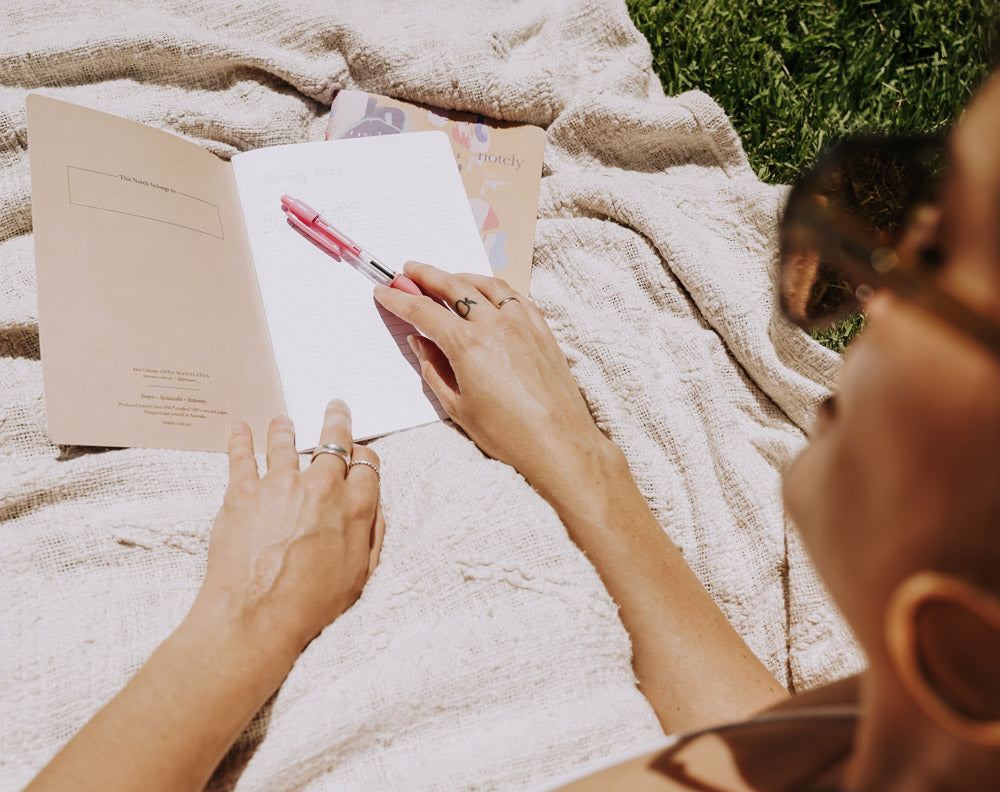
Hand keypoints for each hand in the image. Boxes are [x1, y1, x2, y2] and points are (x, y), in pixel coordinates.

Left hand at [192, 400, 384, 653]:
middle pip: (333, 440)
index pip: (366, 463)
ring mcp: (280, 484)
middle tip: (335, 407)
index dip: (363, 456)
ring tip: (282, 420)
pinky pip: (242, 456)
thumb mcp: (361, 574)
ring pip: (285, 442)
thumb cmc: (312, 605)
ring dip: (286, 428)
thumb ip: (372, 534)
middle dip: (336, 420)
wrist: (258, 616)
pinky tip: (239, 429)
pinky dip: (241, 439)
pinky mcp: (242, 491)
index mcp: (355, 505)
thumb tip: (373, 507)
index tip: (358, 453)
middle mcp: (321, 486)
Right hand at [373, 261, 611, 490]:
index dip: (399, 300)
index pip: (424, 312)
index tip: (384, 292)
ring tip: (446, 277)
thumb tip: (420, 342)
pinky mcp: (542, 331)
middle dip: (427, 276)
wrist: (559, 444)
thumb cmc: (508, 434)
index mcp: (467, 345)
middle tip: (409, 271)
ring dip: (461, 276)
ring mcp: (522, 325)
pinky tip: (488, 292)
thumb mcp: (458, 407)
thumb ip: (433, 369)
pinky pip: (515, 297)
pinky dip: (495, 288)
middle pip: (454, 287)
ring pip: (487, 285)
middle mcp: (495, 326)